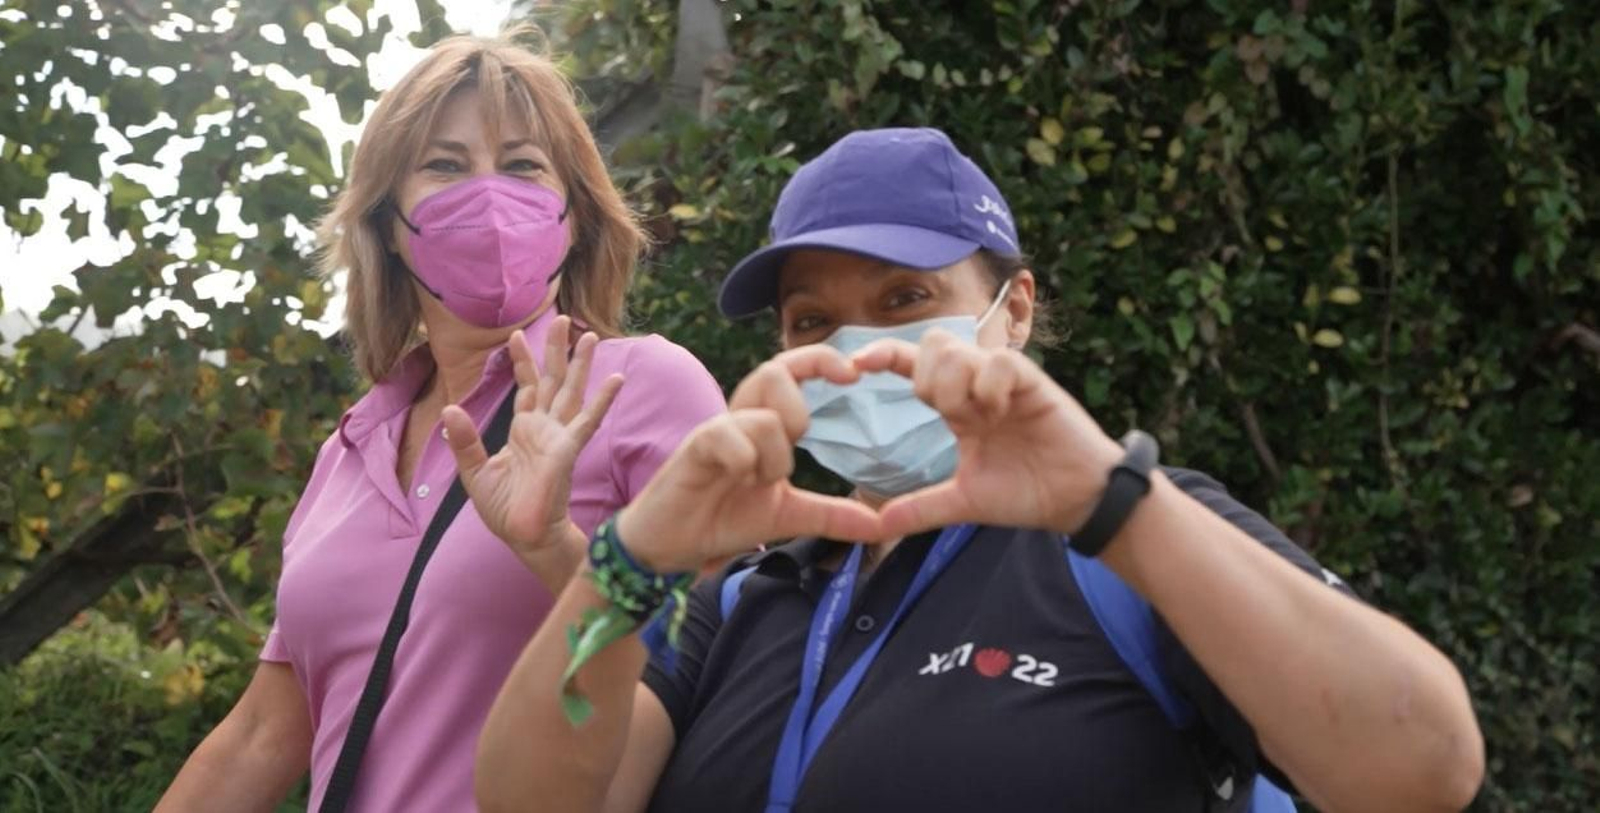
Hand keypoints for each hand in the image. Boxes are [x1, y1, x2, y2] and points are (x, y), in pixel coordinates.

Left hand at [443, 316, 623, 563]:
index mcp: (524, 431)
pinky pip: (588, 420)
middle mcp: (545, 429)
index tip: (517, 334)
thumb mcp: (474, 471)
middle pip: (552, 380)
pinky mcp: (567, 450)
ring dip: (580, 364)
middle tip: (564, 318)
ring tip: (590, 335)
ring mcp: (559, 437)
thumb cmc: (505, 510)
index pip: (526, 387)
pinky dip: (604, 399)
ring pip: (571, 391)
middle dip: (556, 350)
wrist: (523, 537)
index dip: (523, 361)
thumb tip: (448, 410)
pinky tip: (617, 379)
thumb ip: (464, 440)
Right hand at [616, 345, 883, 573]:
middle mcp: (740, 417)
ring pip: (765, 417)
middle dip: (798, 413)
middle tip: (790, 454)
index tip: (853, 374)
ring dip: (772, 459)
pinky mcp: (695, 446)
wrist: (670, 544)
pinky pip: (732, 437)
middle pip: (776, 370)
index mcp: (762, 423)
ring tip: (754, 483)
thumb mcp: (787, 517)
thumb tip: (879, 525)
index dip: (820, 360)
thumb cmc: (721, 517)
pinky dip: (743, 464)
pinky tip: (732, 482)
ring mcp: (716, 428)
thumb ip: (831, 516)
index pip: (790, 369)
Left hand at [850, 330, 1123, 539]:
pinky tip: (1003, 412)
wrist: (1077, 502)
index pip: (914, 367)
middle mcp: (978, 385)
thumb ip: (922, 508)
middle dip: (928, 381)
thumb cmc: (1027, 494)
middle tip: (951, 417)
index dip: (884, 356)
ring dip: (958, 387)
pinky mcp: (1033, 381)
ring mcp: (1005, 380)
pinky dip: (991, 388)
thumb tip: (877, 526)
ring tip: (982, 419)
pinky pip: (999, 363)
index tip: (855, 365)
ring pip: (959, 352)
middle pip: (933, 345)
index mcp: (959, 407)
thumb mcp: (964, 502)